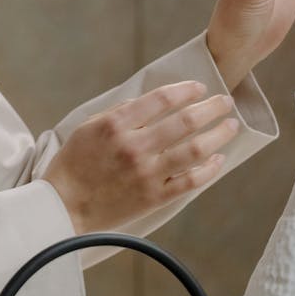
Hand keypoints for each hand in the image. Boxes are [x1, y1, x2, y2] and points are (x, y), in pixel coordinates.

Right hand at [42, 81, 241, 232]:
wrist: (63, 207)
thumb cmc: (74, 164)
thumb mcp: (88, 127)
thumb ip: (121, 112)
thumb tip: (155, 101)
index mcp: (116, 125)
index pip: (162, 99)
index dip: (186, 90)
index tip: (200, 88)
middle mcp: (134, 147)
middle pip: (185, 121)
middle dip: (212, 107)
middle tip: (226, 101)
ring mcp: (146, 173)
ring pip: (195, 149)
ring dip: (219, 134)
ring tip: (231, 125)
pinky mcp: (154, 197)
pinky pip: (190, 181)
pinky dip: (209, 169)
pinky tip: (219, 158)